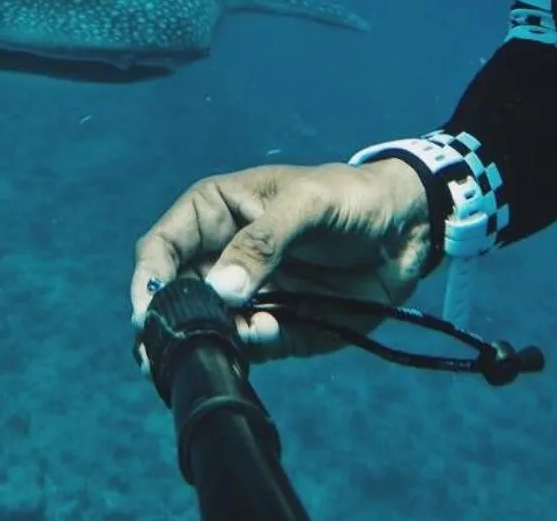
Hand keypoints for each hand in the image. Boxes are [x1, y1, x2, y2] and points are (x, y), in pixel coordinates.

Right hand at [130, 160, 431, 359]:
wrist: (409, 231)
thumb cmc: (351, 198)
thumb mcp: (307, 205)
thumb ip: (263, 242)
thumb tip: (219, 291)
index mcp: (214, 212)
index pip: (162, 247)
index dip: (148, 280)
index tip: (147, 315)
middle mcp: (221, 257)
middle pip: (173, 298)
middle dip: (166, 327)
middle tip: (164, 357)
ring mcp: (247, 295)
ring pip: (206, 329)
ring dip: (211, 343)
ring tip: (237, 340)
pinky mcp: (276, 326)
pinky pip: (249, 347)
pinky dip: (251, 349)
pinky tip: (270, 334)